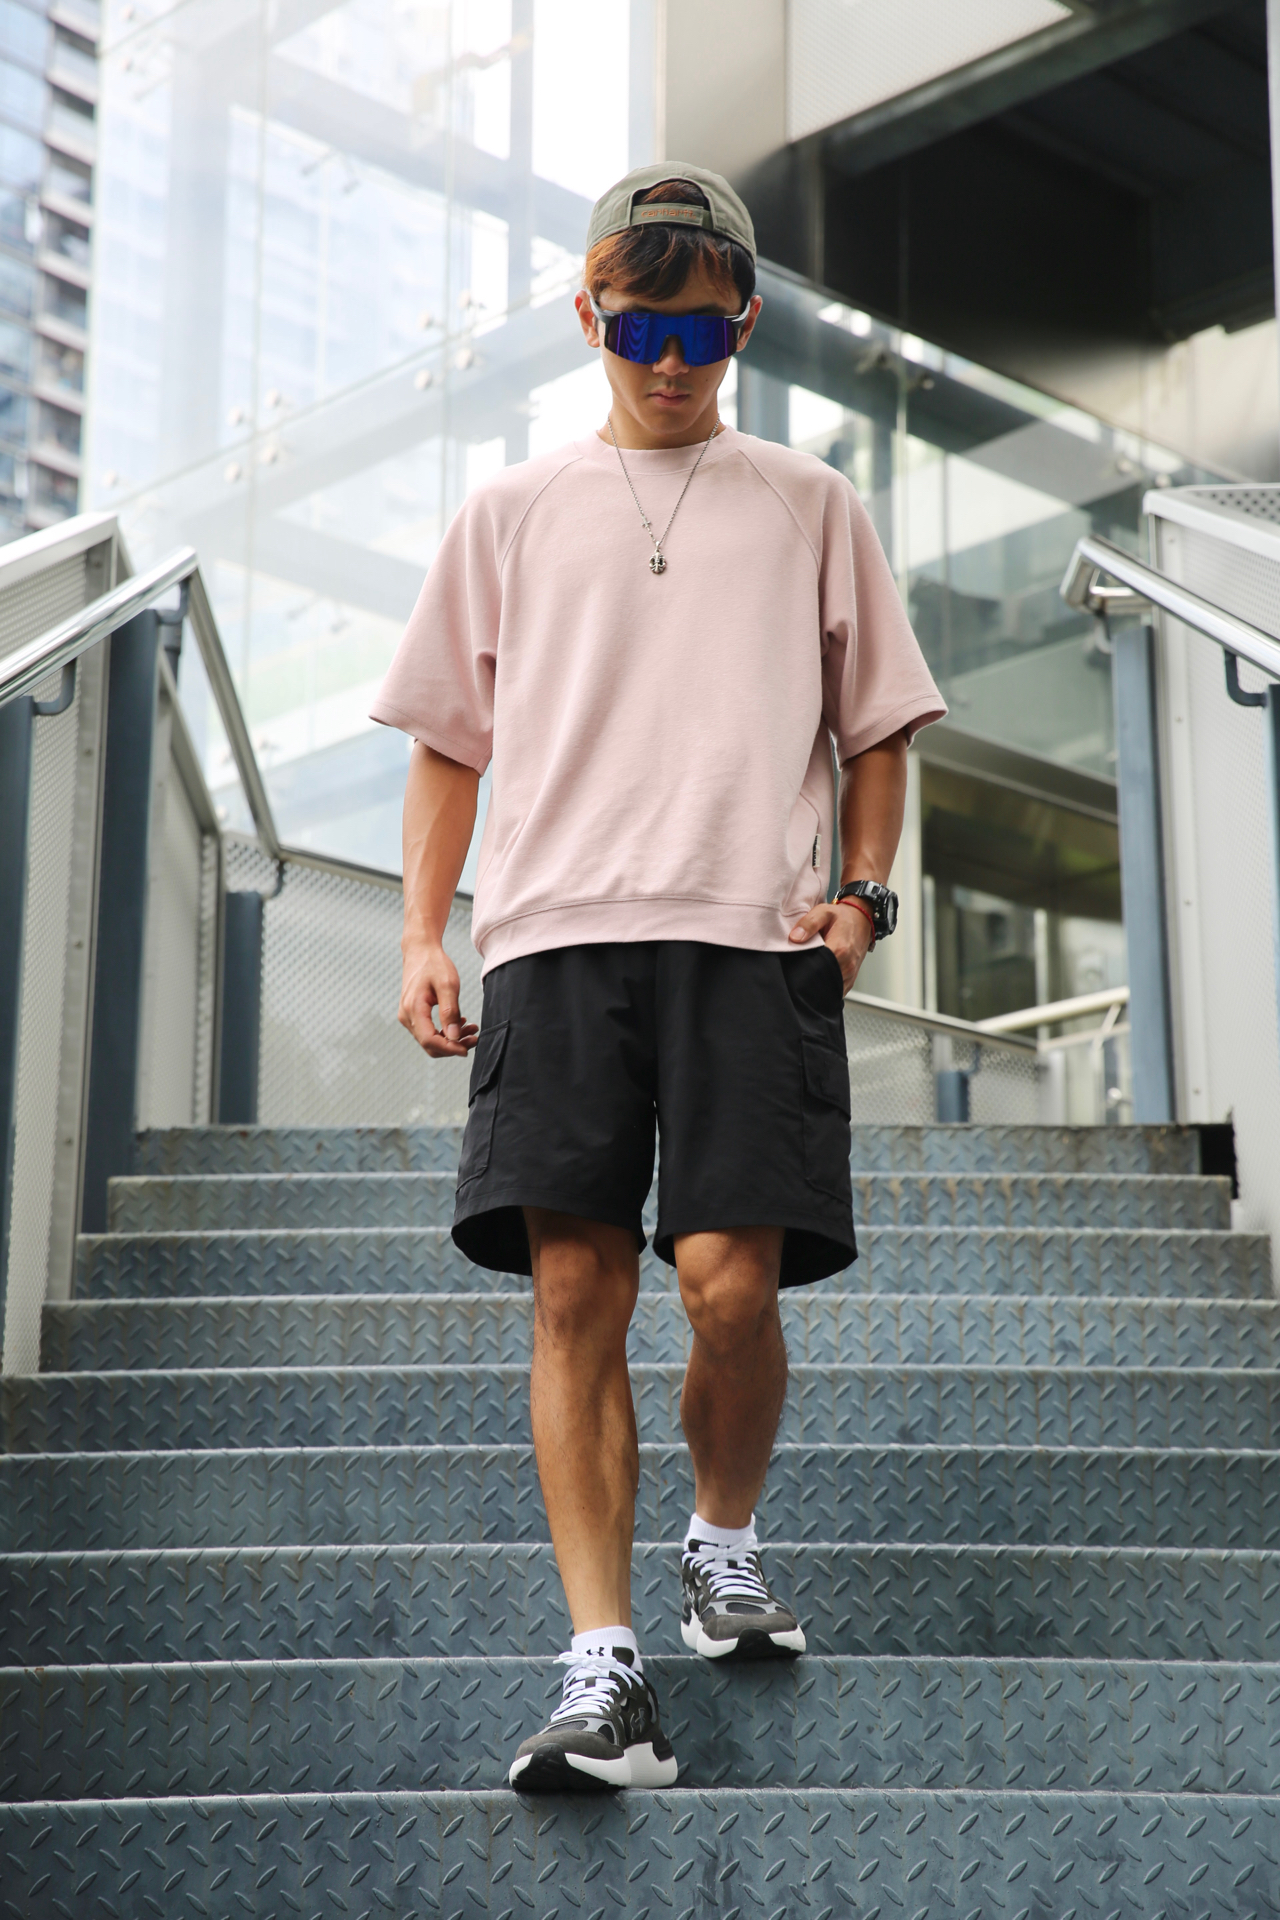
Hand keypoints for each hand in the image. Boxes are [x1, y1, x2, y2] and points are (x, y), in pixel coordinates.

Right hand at [399, 943, 478, 1057]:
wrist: (420, 950)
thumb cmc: (434, 964)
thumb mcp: (447, 984)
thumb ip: (450, 1011)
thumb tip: (454, 1037)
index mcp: (414, 1009)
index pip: (429, 1041)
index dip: (449, 1049)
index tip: (467, 1048)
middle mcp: (407, 1016)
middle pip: (429, 1044)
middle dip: (453, 1046)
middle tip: (474, 1039)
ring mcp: (408, 1016)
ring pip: (429, 1039)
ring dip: (451, 1039)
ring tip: (471, 1029)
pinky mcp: (413, 1014)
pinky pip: (428, 1030)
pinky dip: (445, 1031)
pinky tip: (460, 1023)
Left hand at [788, 899, 874, 992]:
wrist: (861, 920)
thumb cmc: (842, 917)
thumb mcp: (823, 912)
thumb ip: (808, 923)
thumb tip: (794, 938)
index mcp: (840, 949)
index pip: (816, 969)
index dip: (802, 969)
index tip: (793, 966)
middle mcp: (847, 965)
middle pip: (821, 982)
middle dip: (807, 979)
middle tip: (797, 971)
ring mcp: (850, 975)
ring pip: (828, 988)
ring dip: (816, 984)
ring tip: (808, 973)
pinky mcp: (850, 980)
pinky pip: (835, 990)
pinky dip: (825, 987)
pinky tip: (817, 978)